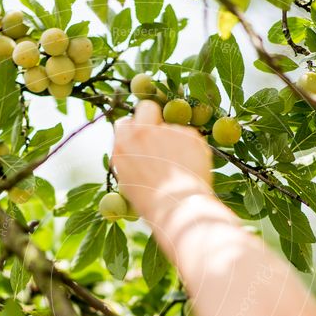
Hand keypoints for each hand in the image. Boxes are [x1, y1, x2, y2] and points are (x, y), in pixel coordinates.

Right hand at [112, 100, 212, 221]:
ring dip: (175, 140)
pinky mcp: (189, 134)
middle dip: (152, 115)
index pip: (125, 122)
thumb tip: (134, 152)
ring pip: (172, 127)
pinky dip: (192, 149)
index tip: (142, 138)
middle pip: (147, 107)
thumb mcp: (128, 182)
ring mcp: (167, 131)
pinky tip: (191, 168)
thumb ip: (130, 160)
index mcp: (123, 145)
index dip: (135, 129)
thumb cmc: (151, 204)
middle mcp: (143, 132)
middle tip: (160, 133)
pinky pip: (190, 137)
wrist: (177, 208)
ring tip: (180, 168)